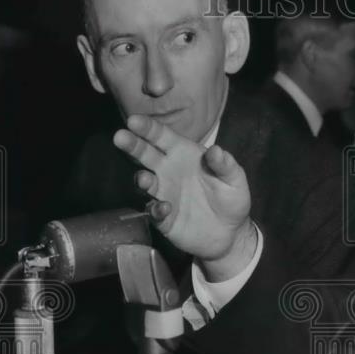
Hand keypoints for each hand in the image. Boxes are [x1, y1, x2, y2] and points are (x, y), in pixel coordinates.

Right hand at [113, 114, 254, 280]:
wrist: (230, 233)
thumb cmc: (232, 199)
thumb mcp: (235, 180)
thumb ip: (225, 165)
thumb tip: (216, 150)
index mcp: (184, 154)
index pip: (162, 136)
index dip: (148, 128)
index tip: (134, 120)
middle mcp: (168, 170)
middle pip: (145, 154)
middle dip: (132, 145)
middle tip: (120, 137)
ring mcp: (164, 193)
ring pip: (144, 182)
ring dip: (141, 179)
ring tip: (144, 179)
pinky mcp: (163, 217)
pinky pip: (154, 211)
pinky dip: (156, 209)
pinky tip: (165, 207)